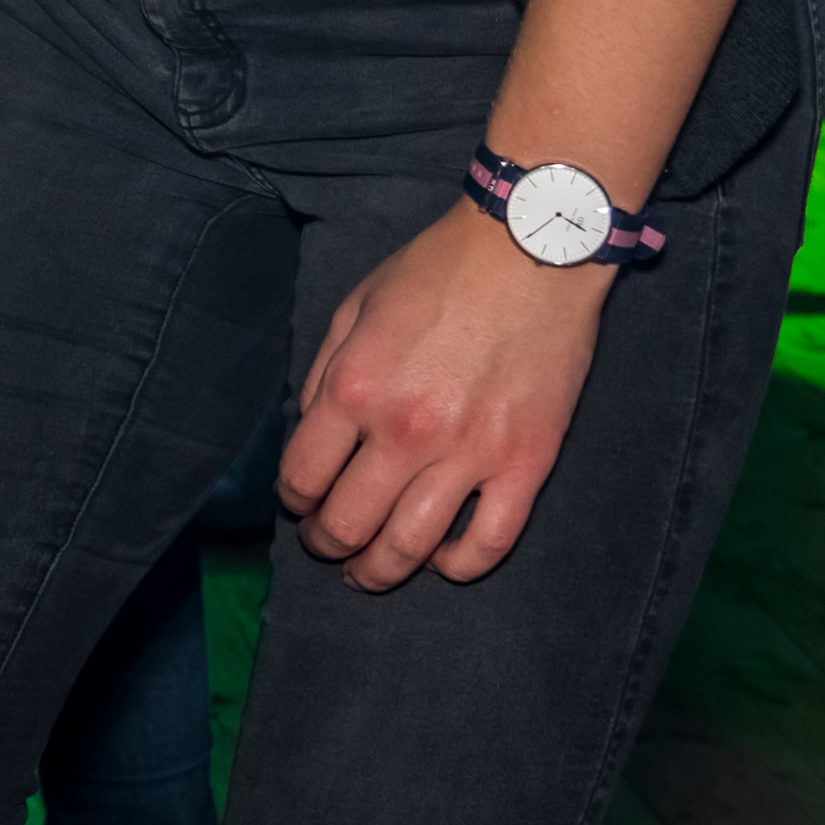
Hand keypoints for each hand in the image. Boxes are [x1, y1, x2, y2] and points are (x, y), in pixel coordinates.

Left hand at [274, 199, 612, 589]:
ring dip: (380, 570)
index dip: (294, 500)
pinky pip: (491, 543)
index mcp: (354, 389)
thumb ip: (324, 374)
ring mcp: (471, 454)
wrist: (531, 253)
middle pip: (349, 524)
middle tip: (327, 545)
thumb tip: (311, 434)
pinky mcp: (528, 465)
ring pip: (412, 546)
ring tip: (369, 572)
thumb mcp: (353, 308)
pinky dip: (460, 566)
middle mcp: (406, 431)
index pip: (302, 477)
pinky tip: (441, 563)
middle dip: (327, 544)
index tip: (300, 503)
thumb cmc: (435, 273)